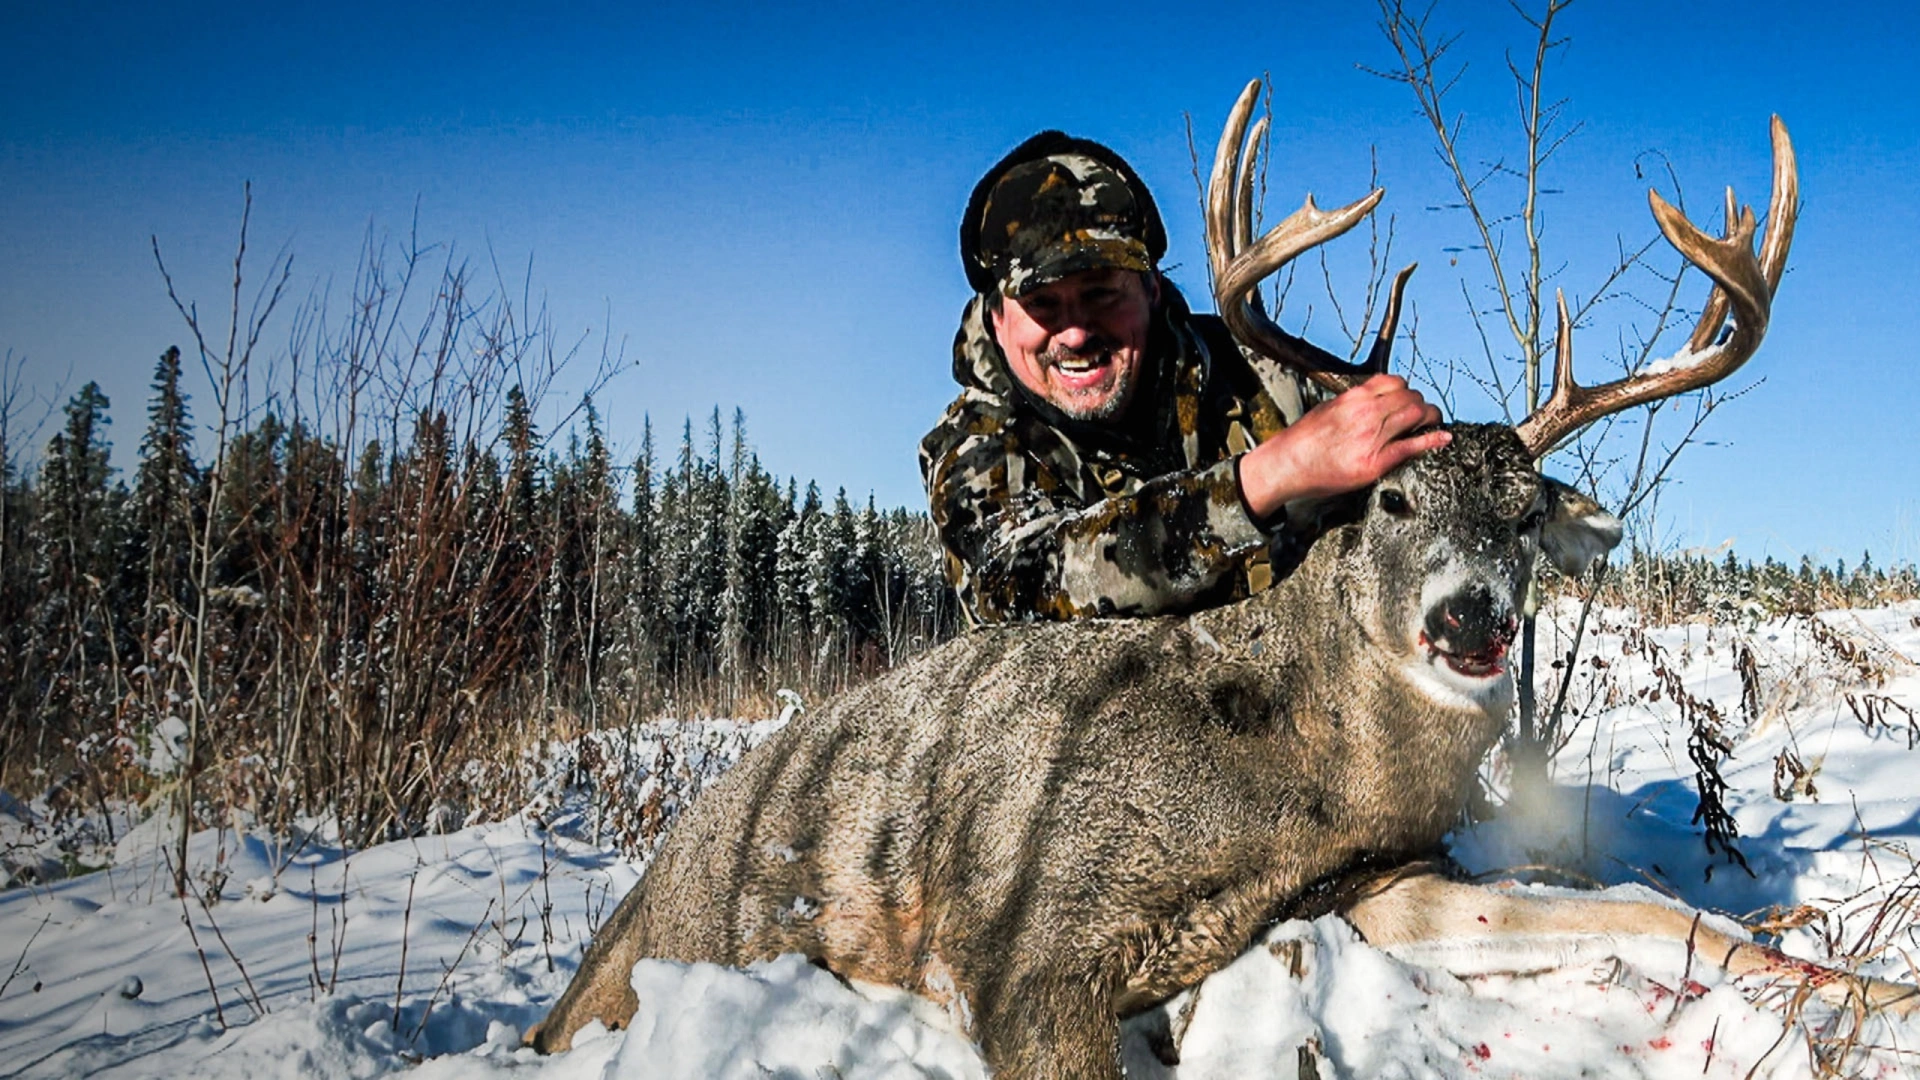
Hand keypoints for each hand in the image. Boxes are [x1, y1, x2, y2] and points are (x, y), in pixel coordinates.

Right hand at [1236, 374, 1448, 519]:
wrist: (1286, 465)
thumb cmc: (1301, 441)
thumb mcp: (1327, 409)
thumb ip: (1352, 403)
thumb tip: (1372, 399)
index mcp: (1353, 398)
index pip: (1394, 382)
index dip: (1407, 390)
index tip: (1409, 398)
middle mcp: (1366, 413)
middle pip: (1411, 398)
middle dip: (1422, 405)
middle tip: (1425, 413)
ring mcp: (1372, 438)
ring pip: (1416, 416)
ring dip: (1430, 418)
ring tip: (1433, 423)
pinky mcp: (1375, 462)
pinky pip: (1412, 446)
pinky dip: (1433, 439)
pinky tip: (1443, 438)